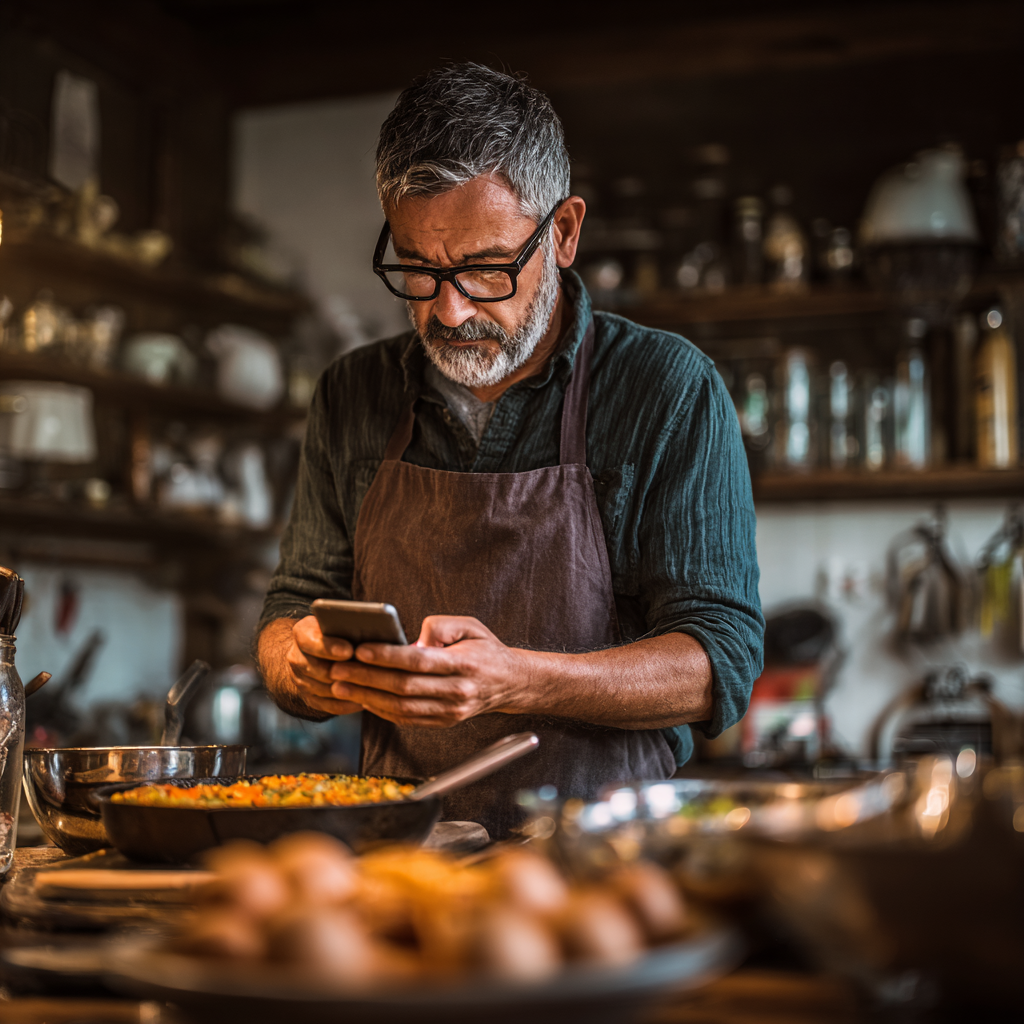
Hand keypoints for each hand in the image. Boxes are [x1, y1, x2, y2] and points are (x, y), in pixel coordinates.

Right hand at [286, 615, 362, 715]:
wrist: (319, 651)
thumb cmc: (338, 631)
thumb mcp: (339, 622)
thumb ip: (348, 624)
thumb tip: (370, 629)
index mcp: (302, 633)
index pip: (311, 641)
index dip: (330, 647)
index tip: (349, 651)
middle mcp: (296, 657)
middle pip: (317, 668)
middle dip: (341, 671)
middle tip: (365, 673)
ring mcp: (300, 680)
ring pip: (324, 689)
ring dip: (346, 689)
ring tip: (369, 688)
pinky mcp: (308, 698)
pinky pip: (328, 705)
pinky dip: (346, 704)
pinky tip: (364, 701)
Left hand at [326, 616, 528, 727]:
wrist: (509, 682)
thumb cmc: (485, 649)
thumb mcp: (470, 625)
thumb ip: (440, 626)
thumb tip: (412, 639)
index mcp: (463, 664)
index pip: (417, 661)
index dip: (386, 657)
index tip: (361, 650)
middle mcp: (457, 691)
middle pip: (403, 687)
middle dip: (366, 678)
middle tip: (339, 670)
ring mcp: (450, 711)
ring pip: (401, 708)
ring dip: (367, 698)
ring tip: (341, 687)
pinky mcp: (444, 722)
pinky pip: (406, 719)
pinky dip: (381, 711)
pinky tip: (363, 699)